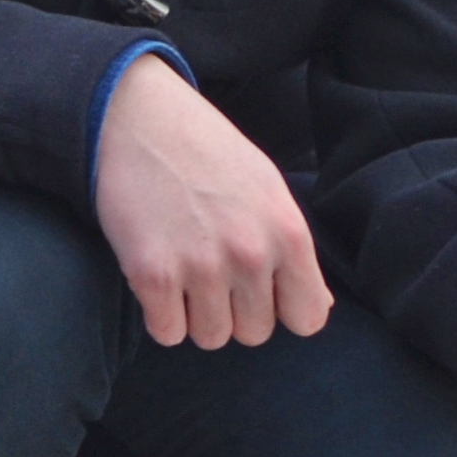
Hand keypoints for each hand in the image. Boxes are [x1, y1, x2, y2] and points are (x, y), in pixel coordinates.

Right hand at [93, 53, 331, 347]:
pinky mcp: (152, 274)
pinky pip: (166, 333)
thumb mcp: (268, 191)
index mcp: (288, 232)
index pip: (307, 319)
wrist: (139, 120)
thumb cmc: (207, 154)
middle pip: (254, 333)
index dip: (282, 310)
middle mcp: (251, 253)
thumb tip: (317, 306)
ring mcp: (201, 265)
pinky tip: (156, 279)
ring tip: (182, 272)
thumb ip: (292, 251)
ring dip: (194, 315)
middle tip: (210, 272)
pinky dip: (159, 315)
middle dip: (233, 312)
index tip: (259, 291)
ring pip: (210, 337)